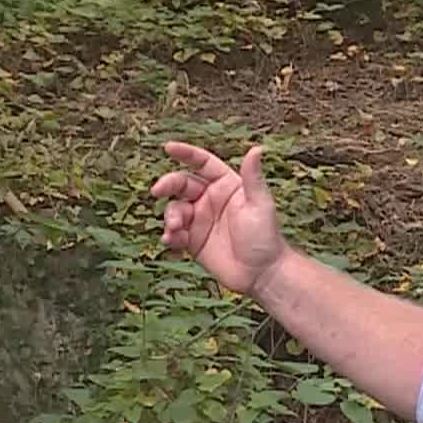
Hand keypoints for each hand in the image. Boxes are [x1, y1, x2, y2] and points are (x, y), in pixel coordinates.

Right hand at [149, 141, 287, 295]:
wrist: (261, 274)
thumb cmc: (265, 237)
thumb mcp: (260, 204)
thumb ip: (253, 177)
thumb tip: (257, 149)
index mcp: (226, 185)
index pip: (203, 163)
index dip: (186, 154)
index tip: (168, 148)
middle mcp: (210, 199)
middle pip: (181, 184)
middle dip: (167, 185)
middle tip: (157, 191)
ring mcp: (200, 220)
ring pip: (174, 209)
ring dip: (170, 215)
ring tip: (174, 227)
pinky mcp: (193, 241)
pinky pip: (174, 234)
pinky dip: (169, 236)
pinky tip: (170, 240)